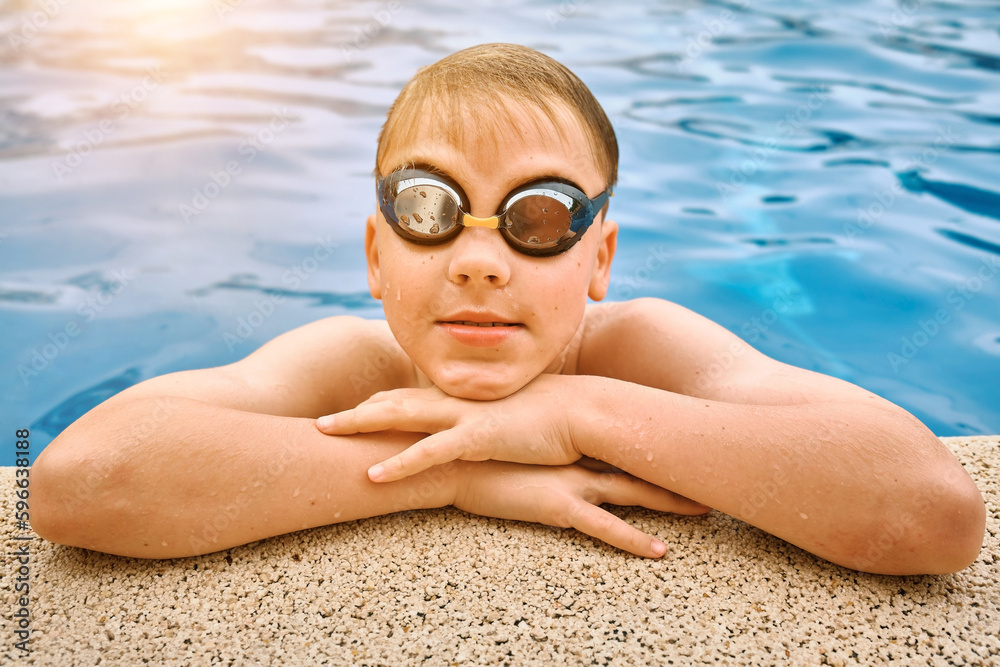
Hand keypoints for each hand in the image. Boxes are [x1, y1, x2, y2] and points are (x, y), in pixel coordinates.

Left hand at [316, 376, 580, 481]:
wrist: (586, 410)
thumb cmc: (557, 414)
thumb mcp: (516, 414)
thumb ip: (494, 418)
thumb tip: (488, 427)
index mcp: (465, 395)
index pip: (412, 395)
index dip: (381, 403)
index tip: (355, 409)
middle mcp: (457, 400)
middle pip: (393, 400)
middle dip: (355, 410)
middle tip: (320, 420)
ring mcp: (463, 416)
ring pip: (398, 418)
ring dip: (358, 425)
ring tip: (323, 433)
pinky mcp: (476, 438)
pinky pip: (428, 453)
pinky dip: (398, 465)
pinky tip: (371, 477)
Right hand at [453, 460, 709, 557]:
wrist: (450, 458)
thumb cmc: (477, 449)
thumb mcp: (515, 438)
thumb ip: (536, 436)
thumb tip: (544, 432)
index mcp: (570, 438)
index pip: (621, 437)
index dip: (653, 440)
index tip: (683, 437)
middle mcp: (579, 456)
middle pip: (639, 460)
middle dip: (677, 466)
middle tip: (715, 467)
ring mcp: (572, 480)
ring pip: (634, 491)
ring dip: (671, 501)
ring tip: (706, 508)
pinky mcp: (559, 505)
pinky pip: (606, 527)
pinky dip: (635, 540)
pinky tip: (660, 552)